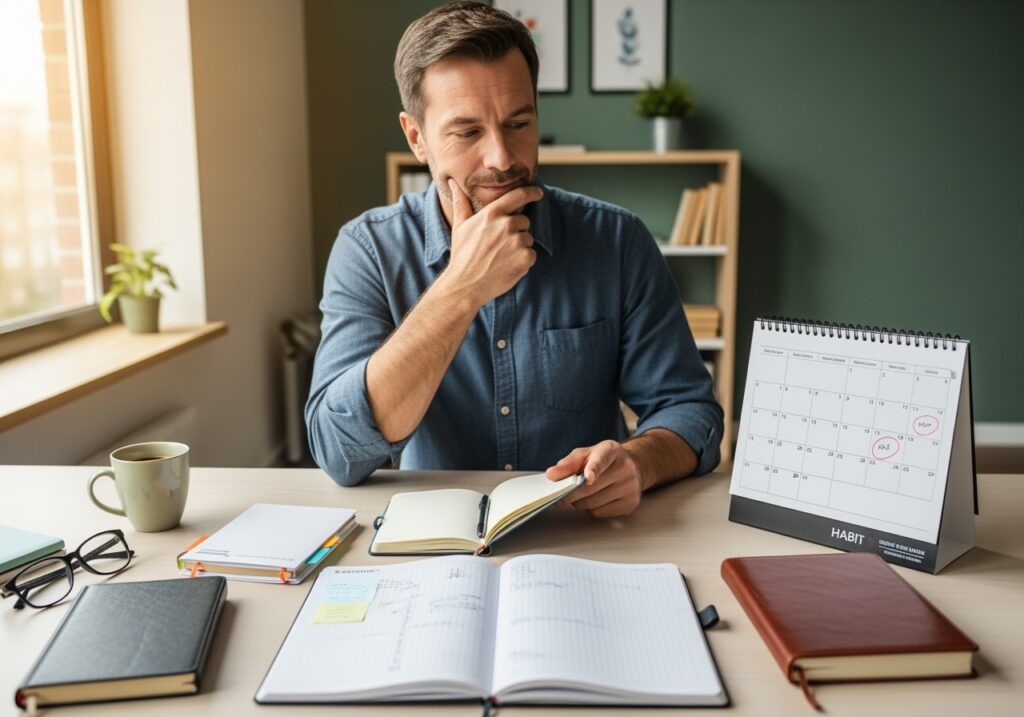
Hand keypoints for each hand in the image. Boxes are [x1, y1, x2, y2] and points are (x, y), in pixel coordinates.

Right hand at [443, 179, 541, 305]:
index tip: (538, 193)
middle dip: (516, 231)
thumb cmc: (462, 255)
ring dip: (519, 247)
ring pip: (528, 239)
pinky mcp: (525, 258)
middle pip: (524, 221)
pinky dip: (523, 261)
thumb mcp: (460, 226)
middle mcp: (507, 225)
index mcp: (492, 213)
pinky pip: (531, 254)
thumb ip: (461, 202)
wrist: (465, 284)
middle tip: (499, 246)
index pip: (518, 196)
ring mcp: (517, 241)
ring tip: (501, 257)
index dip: (531, 192)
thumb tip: (453, 184)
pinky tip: (507, 266)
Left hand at [545, 440, 647, 517]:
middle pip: (590, 488)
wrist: (632, 467)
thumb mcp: (585, 454)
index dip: (593, 469)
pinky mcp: (630, 504)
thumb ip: (567, 463)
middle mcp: (625, 468)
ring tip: (582, 493)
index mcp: (612, 450)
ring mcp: (630, 488)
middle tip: (560, 494)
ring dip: (580, 502)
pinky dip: (591, 509)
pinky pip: (599, 513)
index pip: (602, 460)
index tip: (587, 478)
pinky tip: (595, 499)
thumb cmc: (602, 460)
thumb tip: (551, 475)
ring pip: (592, 504)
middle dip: (570, 493)